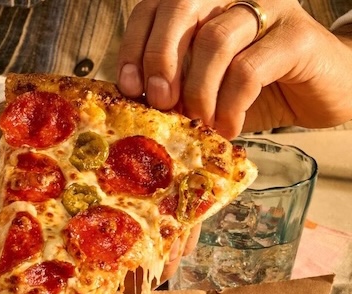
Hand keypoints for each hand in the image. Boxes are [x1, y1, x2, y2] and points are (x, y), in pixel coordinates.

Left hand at [118, 0, 351, 137]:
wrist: (321, 93)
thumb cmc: (256, 90)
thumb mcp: (204, 87)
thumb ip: (171, 87)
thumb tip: (129, 106)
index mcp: (204, 4)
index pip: (154, 7)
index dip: (134, 46)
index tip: (127, 88)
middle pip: (180, 6)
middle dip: (159, 57)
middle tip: (158, 101)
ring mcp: (269, 11)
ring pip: (214, 39)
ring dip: (197, 89)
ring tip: (198, 121)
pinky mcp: (296, 37)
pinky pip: (249, 69)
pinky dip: (229, 105)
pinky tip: (227, 126)